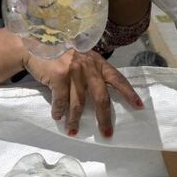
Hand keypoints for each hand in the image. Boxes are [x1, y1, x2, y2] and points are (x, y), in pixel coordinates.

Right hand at [24, 49, 143, 136]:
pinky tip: (57, 117)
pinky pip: (61, 100)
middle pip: (101, 97)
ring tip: (73, 131)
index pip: (118, 79)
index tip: (139, 106)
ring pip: (79, 103)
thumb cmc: (62, 54)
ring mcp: (73, 71)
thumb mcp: (83, 58)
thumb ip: (93, 72)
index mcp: (98, 62)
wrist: (37, 43)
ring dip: (75, 120)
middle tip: (107, 133)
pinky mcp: (58, 76)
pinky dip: (59, 111)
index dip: (129, 93)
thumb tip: (102, 96)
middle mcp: (88, 66)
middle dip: (104, 118)